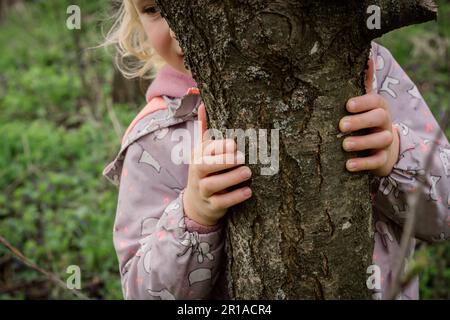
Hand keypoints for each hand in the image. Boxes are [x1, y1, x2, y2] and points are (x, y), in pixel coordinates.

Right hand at [183, 103, 252, 225]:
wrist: (197, 204)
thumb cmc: (206, 172)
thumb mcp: (204, 152)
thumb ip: (205, 130)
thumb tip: (202, 104)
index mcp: (198, 156)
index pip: (205, 149)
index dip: (219, 147)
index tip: (234, 144)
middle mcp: (197, 173)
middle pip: (205, 166)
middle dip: (223, 161)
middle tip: (242, 158)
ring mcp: (202, 191)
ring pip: (212, 185)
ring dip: (230, 178)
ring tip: (248, 173)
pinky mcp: (211, 206)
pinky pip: (220, 202)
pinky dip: (234, 197)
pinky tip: (248, 192)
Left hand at [339, 58, 399, 176]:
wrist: (381, 148)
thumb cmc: (366, 121)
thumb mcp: (364, 103)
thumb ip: (363, 83)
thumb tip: (366, 55)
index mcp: (378, 107)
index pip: (376, 100)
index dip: (363, 102)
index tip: (347, 105)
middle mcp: (384, 123)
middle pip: (380, 118)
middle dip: (361, 121)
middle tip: (341, 125)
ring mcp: (385, 141)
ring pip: (380, 140)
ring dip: (362, 142)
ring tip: (344, 145)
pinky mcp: (382, 159)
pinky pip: (376, 161)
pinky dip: (363, 164)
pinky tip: (348, 165)